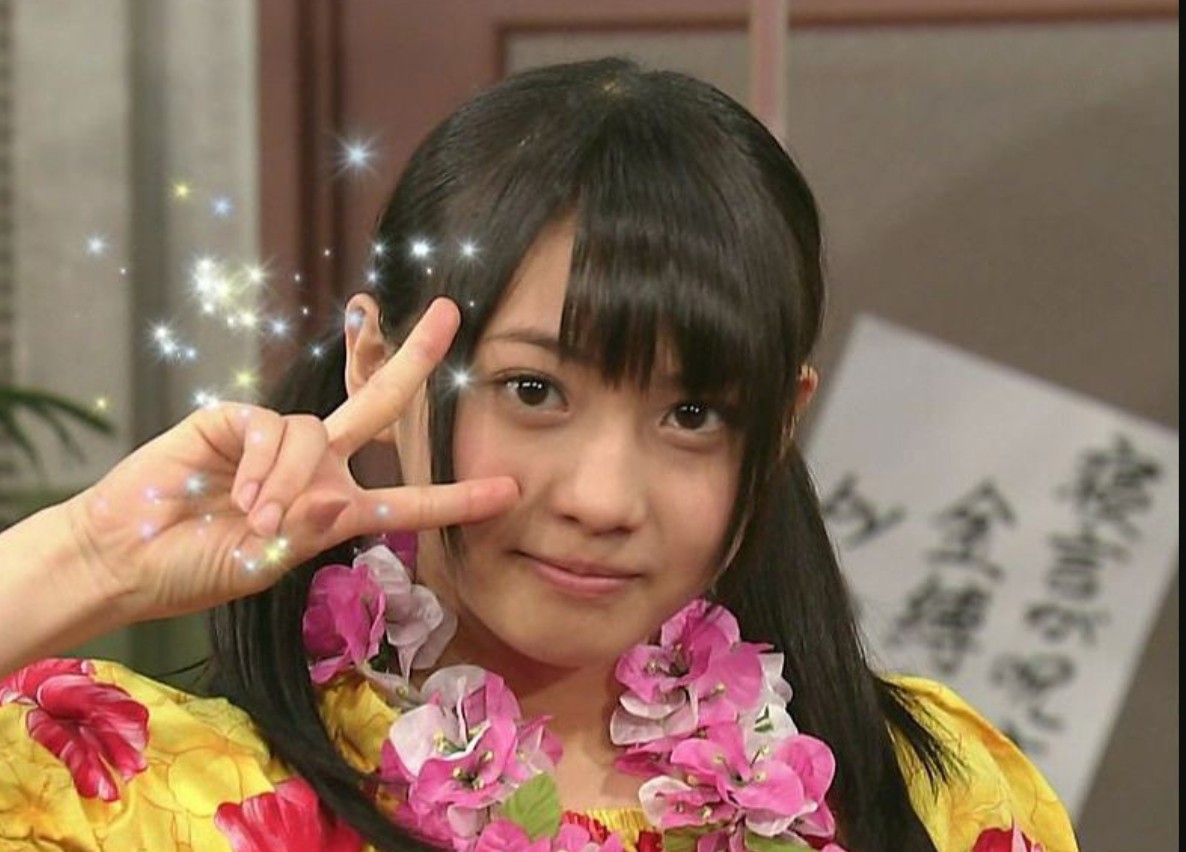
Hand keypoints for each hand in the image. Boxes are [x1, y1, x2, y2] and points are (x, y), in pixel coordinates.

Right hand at [62, 298, 516, 625]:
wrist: (127, 558)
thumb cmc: (197, 568)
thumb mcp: (264, 564)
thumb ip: (305, 533)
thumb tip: (331, 496)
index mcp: (333, 507)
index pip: (405, 498)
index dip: (455, 497)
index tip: (508, 490)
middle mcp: (314, 465)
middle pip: (377, 402)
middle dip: (415, 356)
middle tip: (450, 311)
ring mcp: (275, 440)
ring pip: (314, 434)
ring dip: (287, 483)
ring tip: (255, 520)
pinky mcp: (234, 420)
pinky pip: (272, 428)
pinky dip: (261, 465)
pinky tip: (235, 493)